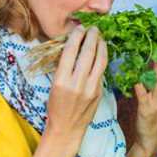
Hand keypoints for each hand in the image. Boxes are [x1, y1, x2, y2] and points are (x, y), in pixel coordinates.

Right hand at [45, 26, 107, 148]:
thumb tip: (72, 47)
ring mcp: (90, 89)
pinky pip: (102, 72)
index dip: (76, 37)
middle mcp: (77, 84)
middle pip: (87, 54)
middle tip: (93, 28)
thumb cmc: (56, 106)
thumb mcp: (54, 86)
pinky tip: (102, 52)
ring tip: (100, 37)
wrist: (67, 129)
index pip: (70, 53)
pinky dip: (102, 59)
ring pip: (100, 61)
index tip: (79, 28)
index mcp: (61, 81)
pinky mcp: (99, 93)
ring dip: (101, 46)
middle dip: (91, 37)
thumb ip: (63, 68)